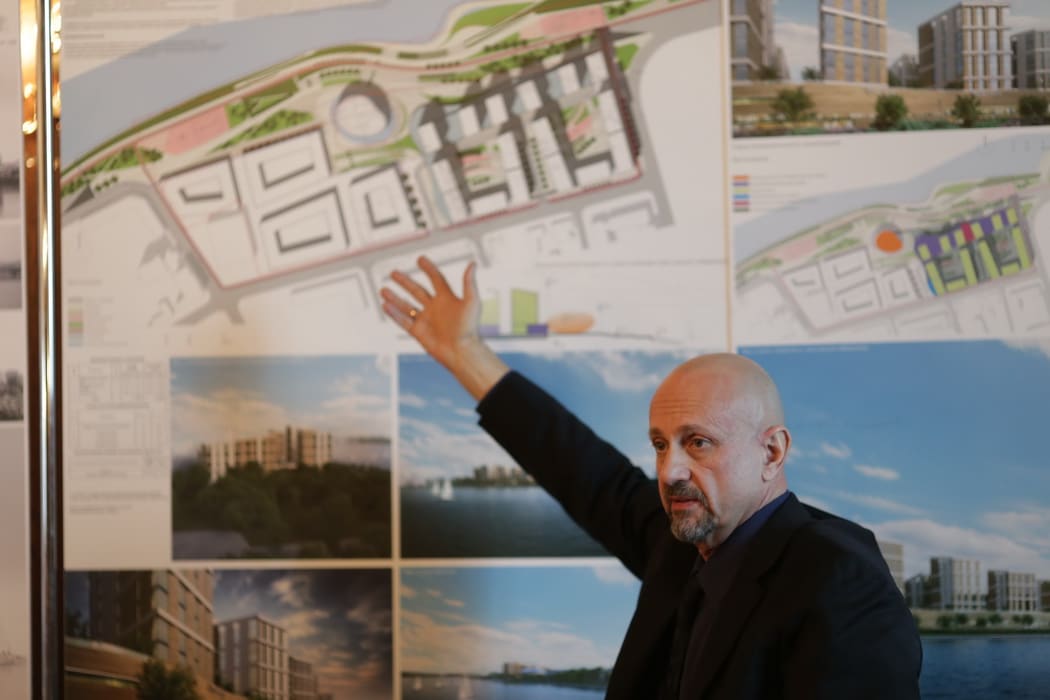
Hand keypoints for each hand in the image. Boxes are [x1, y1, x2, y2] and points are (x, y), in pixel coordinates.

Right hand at [380, 256, 508, 399]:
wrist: (461, 351)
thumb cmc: (469, 328)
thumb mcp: (471, 302)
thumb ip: (469, 283)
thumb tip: (473, 263)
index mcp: (447, 299)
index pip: (436, 279)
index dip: (429, 269)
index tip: (420, 259)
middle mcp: (435, 308)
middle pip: (417, 290)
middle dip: (405, 282)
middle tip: (393, 273)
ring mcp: (426, 320)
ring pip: (407, 306)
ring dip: (395, 298)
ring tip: (383, 290)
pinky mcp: (419, 332)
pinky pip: (403, 321)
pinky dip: (394, 314)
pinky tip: (384, 305)